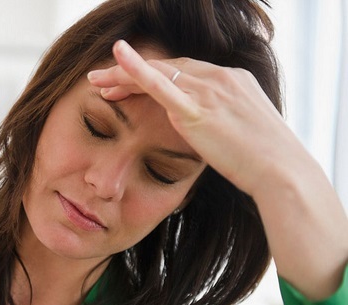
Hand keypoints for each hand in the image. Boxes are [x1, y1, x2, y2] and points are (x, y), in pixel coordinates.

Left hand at [89, 40, 347, 298]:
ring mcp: (210, 91)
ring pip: (157, 74)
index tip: (126, 83)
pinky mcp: (198, 109)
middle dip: (129, 72)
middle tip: (100, 79)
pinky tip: (117, 59)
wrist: (282, 172)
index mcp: (233, 81)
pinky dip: (137, 70)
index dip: (151, 75)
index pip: (184, 71)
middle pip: (167, 68)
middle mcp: (221, 79)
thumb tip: (212, 133)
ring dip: (122, 75)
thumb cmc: (266, 162)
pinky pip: (161, 84)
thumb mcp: (244, 134)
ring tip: (95, 81)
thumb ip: (223, 124)